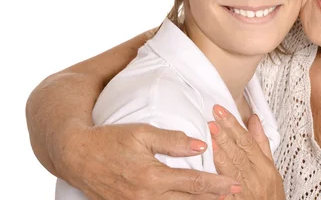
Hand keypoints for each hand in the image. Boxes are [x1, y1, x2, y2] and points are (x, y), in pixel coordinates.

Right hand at [59, 123, 240, 199]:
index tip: (236, 185)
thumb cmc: (110, 140)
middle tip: (238, 196)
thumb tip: (202, 145)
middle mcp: (146, 196)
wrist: (77, 155)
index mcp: (152, 176)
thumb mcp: (142, 132)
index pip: (193, 183)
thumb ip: (173, 140)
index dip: (217, 184)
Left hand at [209, 105, 284, 199]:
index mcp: (265, 166)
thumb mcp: (271, 166)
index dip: (233, 125)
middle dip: (224, 135)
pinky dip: (217, 179)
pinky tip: (208, 170)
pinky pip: (225, 189)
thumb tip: (254, 119)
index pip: (247, 141)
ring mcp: (245, 190)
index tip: (221, 111)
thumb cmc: (271, 194)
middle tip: (212, 119)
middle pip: (238, 152)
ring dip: (219, 152)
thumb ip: (261, 142)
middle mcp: (255, 177)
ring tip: (209, 137)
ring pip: (231, 169)